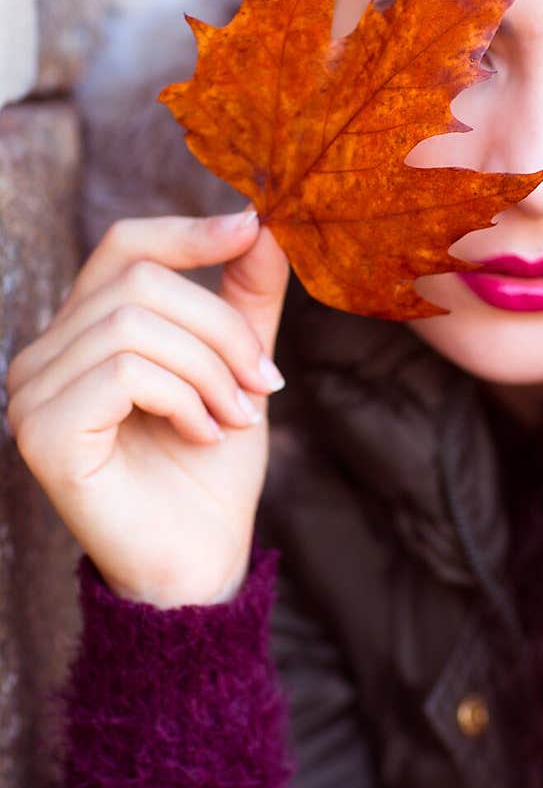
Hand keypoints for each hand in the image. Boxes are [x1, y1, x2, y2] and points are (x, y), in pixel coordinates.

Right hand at [6, 209, 289, 607]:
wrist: (198, 563)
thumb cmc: (210, 471)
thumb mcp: (237, 370)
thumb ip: (244, 301)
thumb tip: (262, 225)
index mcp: (85, 332)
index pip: (125, 247)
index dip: (188, 230)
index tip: (252, 228)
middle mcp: (45, 354)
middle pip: (139, 281)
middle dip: (221, 328)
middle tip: (263, 382)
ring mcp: (33, 392)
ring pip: (136, 324)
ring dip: (210, 370)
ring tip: (236, 416)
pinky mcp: (44, 431)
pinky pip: (125, 371)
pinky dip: (183, 398)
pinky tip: (202, 436)